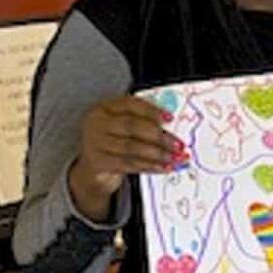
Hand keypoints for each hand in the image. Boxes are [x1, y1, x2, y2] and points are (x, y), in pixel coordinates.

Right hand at [68, 96, 182, 221]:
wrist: (93, 166)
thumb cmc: (115, 140)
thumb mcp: (124, 126)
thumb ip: (144, 121)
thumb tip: (172, 126)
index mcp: (106, 107)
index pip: (130, 104)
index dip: (151, 110)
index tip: (170, 118)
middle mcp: (98, 122)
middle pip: (131, 126)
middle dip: (159, 136)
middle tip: (179, 145)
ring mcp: (95, 142)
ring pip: (131, 147)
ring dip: (158, 154)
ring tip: (176, 158)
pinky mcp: (98, 162)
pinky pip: (128, 164)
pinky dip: (149, 166)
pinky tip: (164, 168)